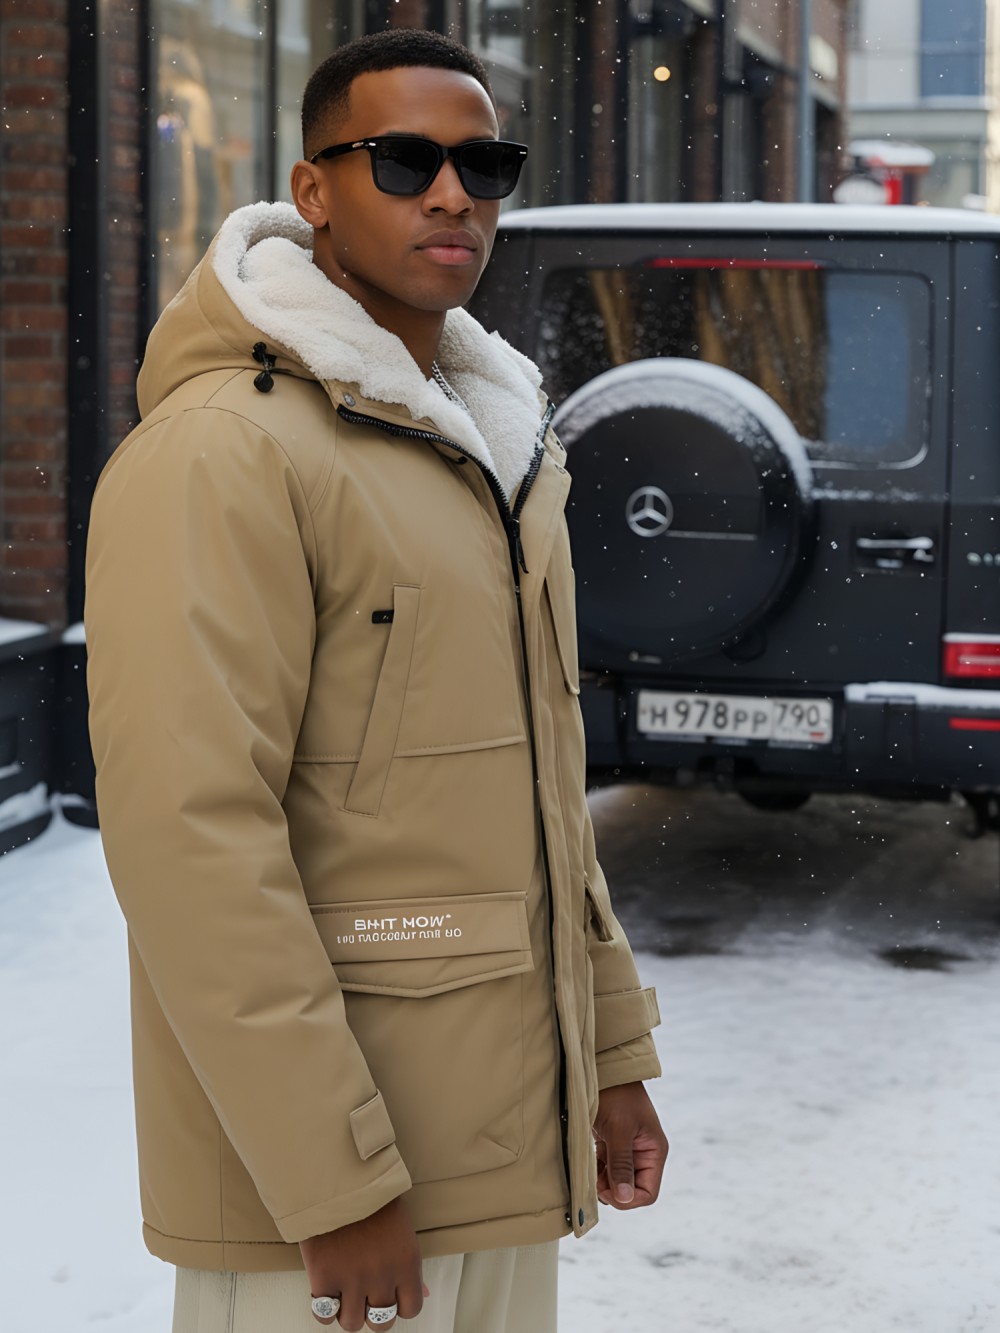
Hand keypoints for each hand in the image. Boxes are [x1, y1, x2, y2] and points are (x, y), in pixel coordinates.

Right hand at [299, 1196, 426, 1330]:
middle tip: (365, 1295)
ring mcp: (351, 1279)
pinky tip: (327, 1292)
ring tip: (345, 1292)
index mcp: (406, 1262)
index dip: (400, 1305)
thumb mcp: (402, 1229)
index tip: (391, 1294)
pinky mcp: (323, 1278)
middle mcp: (382, 1276)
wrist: (339, 1177)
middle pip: (382, 1323)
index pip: (412, 1309)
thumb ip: (411, 1266)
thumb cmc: (373, 1199)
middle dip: (374, 1312)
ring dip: (348, 1312)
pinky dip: (324, 1309)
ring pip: (352, 1324)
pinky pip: (324, 1315)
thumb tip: (425, 1293)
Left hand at [592, 1081, 667, 1209]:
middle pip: (632, 1190)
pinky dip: (598, 1172)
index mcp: (654, 1151)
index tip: (607, 1190)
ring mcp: (628, 1150)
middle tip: (596, 1181)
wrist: (604, 1070)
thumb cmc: (617, 1096)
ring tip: (592, 1171)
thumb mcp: (619, 1131)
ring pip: (618, 1182)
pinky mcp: (613, 1145)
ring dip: (604, 1183)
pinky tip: (590, 1164)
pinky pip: (608, 1170)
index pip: (647, 1192)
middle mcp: (644, 1154)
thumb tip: (625, 1199)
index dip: (628, 1199)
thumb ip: (621, 1165)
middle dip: (614, 1191)